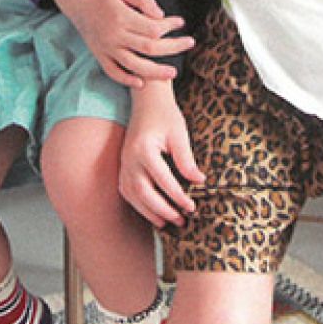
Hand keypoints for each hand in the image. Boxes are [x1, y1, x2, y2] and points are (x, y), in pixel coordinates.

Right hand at [52, 0, 194, 87]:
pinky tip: (142, 83)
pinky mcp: (100, 56)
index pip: (152, 27)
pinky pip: (113, 72)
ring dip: (155, 72)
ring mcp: (107, 48)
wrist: (79, 3)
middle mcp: (115, 35)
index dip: (169, 26)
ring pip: (134, 65)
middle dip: (172, 47)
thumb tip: (161, 15)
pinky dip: (126, 80)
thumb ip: (144, 0)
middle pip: (149, 47)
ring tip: (173, 73)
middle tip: (189, 43)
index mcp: (122, 17)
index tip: (180, 22)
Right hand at [119, 80, 204, 227]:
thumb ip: (186, 159)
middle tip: (182, 220)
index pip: (162, 180)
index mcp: (143, 149)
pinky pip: (127, 191)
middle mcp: (129, 158)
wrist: (147, 100)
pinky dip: (139, 204)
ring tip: (169, 222)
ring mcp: (123, 163)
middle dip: (163, 210)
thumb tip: (199, 181)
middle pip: (143, 193)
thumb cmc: (165, 115)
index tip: (192, 207)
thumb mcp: (179, 134)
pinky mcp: (123, 165)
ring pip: (133, 195)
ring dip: (150, 212)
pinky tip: (153, 211)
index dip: (178, 196)